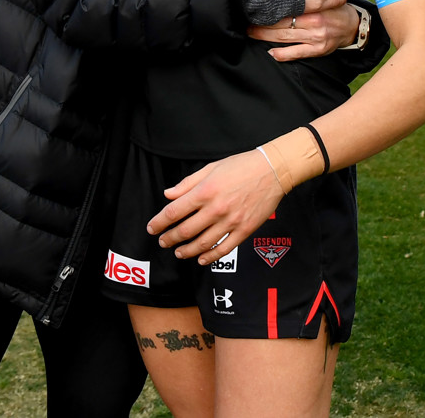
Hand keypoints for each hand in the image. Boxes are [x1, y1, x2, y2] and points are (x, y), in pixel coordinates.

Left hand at [146, 150, 283, 264]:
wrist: (272, 170)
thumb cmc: (241, 166)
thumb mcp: (210, 168)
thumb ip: (187, 183)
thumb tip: (168, 195)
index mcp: (205, 191)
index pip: (174, 212)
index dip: (160, 222)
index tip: (152, 228)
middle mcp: (215, 208)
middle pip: (185, 231)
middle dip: (170, 239)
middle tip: (163, 242)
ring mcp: (230, 221)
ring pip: (203, 244)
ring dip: (187, 251)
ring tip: (179, 252)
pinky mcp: (244, 230)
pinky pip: (224, 249)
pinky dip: (210, 257)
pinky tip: (202, 259)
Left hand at [247, 4, 359, 59]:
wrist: (352, 25)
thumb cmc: (332, 9)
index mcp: (313, 7)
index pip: (286, 7)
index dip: (269, 8)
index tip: (254, 7)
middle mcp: (314, 22)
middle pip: (282, 23)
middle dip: (262, 23)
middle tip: (246, 21)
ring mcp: (316, 37)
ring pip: (286, 37)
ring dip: (266, 36)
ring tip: (251, 33)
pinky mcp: (318, 50)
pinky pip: (298, 53)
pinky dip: (283, 54)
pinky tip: (271, 53)